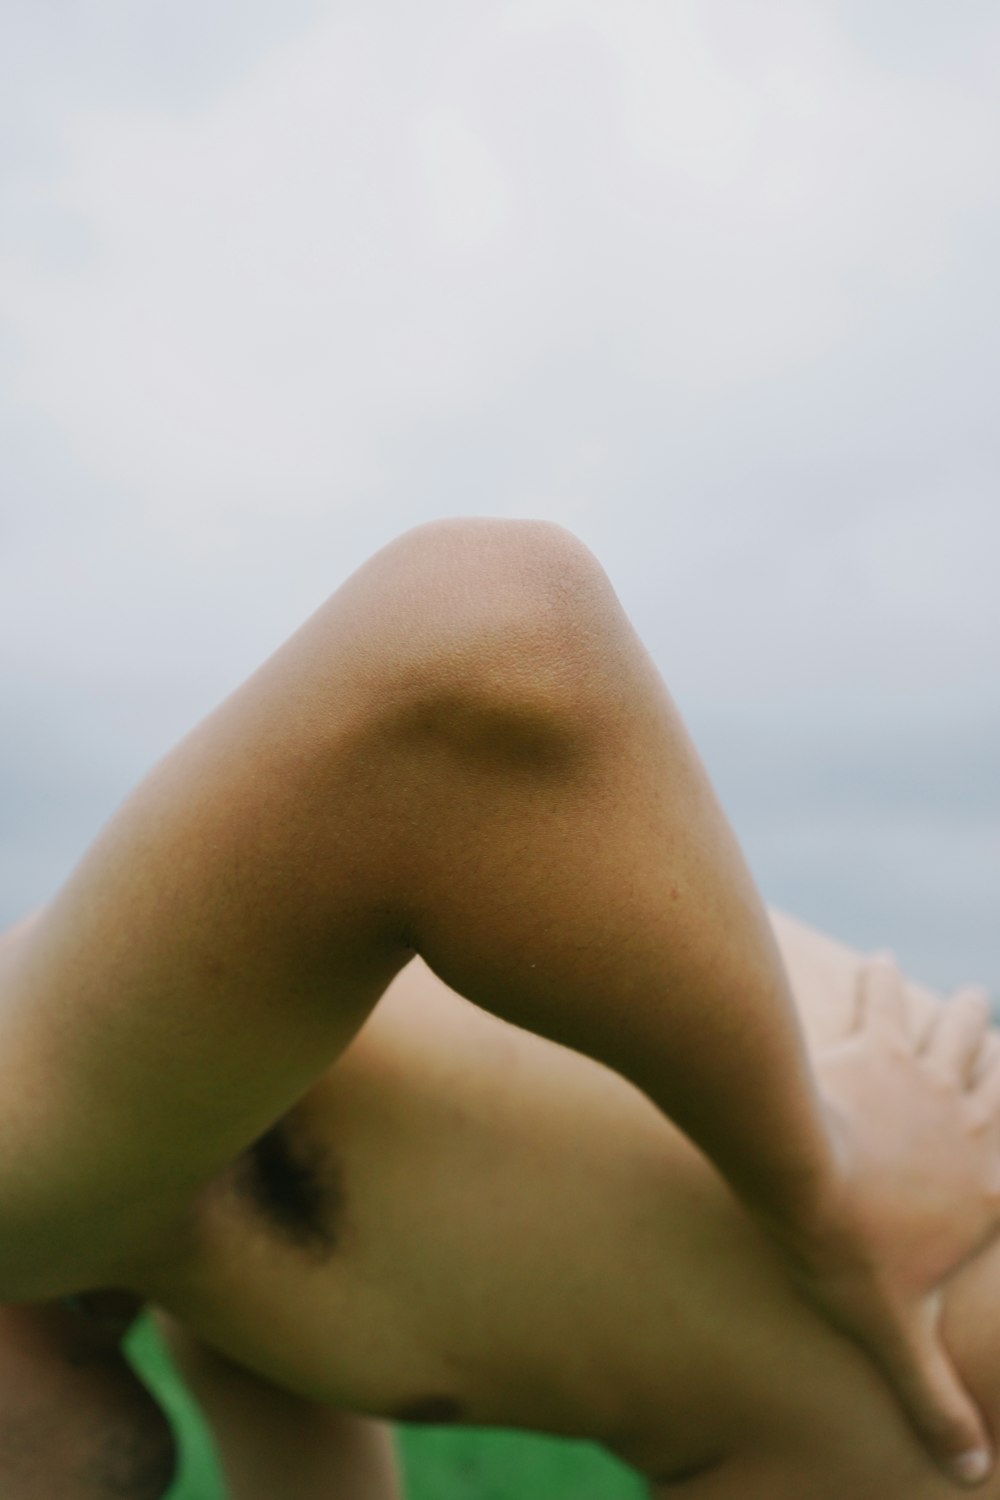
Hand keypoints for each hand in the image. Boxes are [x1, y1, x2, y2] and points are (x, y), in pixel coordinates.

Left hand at [781, 954, 999, 1485]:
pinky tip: (880, 961)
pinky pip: (882, 999)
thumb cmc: (845, 1252)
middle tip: (992, 1026)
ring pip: (951, 1031)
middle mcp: (961, 1119)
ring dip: (960, 1013)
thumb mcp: (891, 1336)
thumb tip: (973, 1474)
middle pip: (992, 1077)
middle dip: (995, 1053)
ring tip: (963, 996)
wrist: (793, 1168)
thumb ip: (932, 1398)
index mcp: (980, 1182)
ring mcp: (919, 1075)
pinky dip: (883, 980)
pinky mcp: (869, 1042)